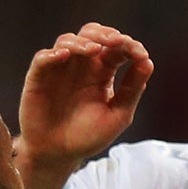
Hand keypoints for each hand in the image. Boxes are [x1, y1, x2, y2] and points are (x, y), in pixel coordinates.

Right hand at [17, 23, 152, 169]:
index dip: (128, 45)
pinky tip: (65, 55)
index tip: (139, 53)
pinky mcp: (39, 77)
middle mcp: (81, 66)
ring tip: (93, 50)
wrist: (59, 154)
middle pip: (91, 34)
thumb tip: (148, 62)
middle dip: (105, 34)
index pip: (115, 49)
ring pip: (68, 41)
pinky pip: (43, 58)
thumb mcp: (118, 115)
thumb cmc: (89, 136)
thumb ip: (132, 90)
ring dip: (82, 42)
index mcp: (102, 73)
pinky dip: (53, 54)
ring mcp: (60, 69)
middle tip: (116, 41)